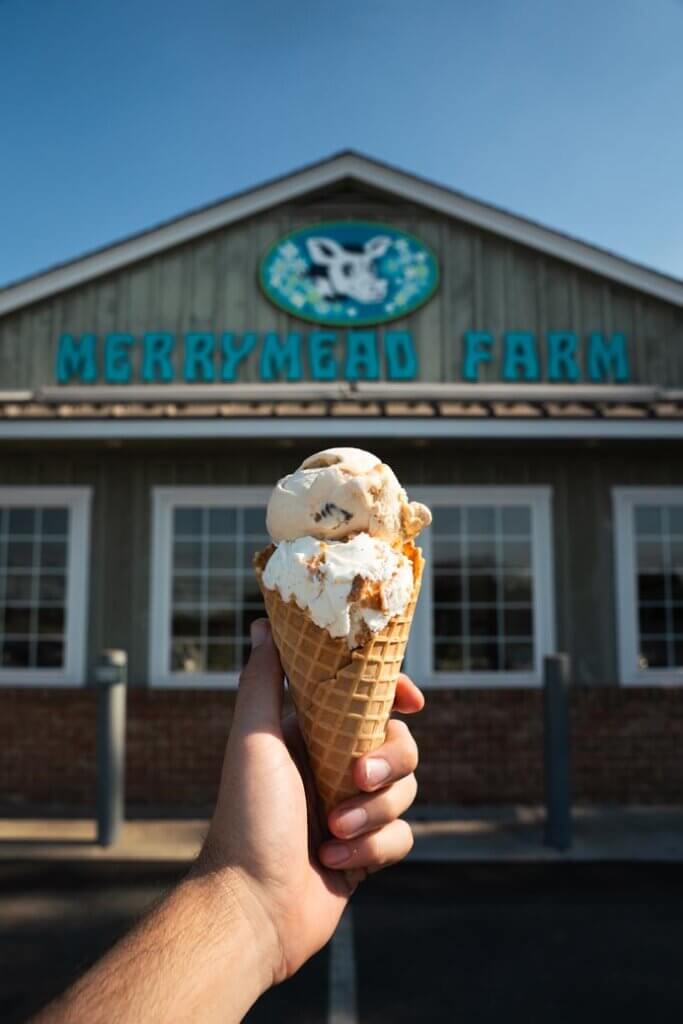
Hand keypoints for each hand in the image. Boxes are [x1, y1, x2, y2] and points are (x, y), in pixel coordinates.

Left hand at [195, 618, 423, 989]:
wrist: (251, 907)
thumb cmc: (247, 818)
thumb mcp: (252, 738)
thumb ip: (262, 680)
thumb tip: (264, 624)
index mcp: (311, 736)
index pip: (367, 699)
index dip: (395, 692)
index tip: (412, 699)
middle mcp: (334, 768)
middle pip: (399, 743)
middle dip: (388, 762)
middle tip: (355, 778)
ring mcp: (353, 811)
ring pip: (407, 792)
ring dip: (373, 812)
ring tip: (334, 832)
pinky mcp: (368, 854)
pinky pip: (402, 836)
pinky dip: (373, 850)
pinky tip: (335, 864)